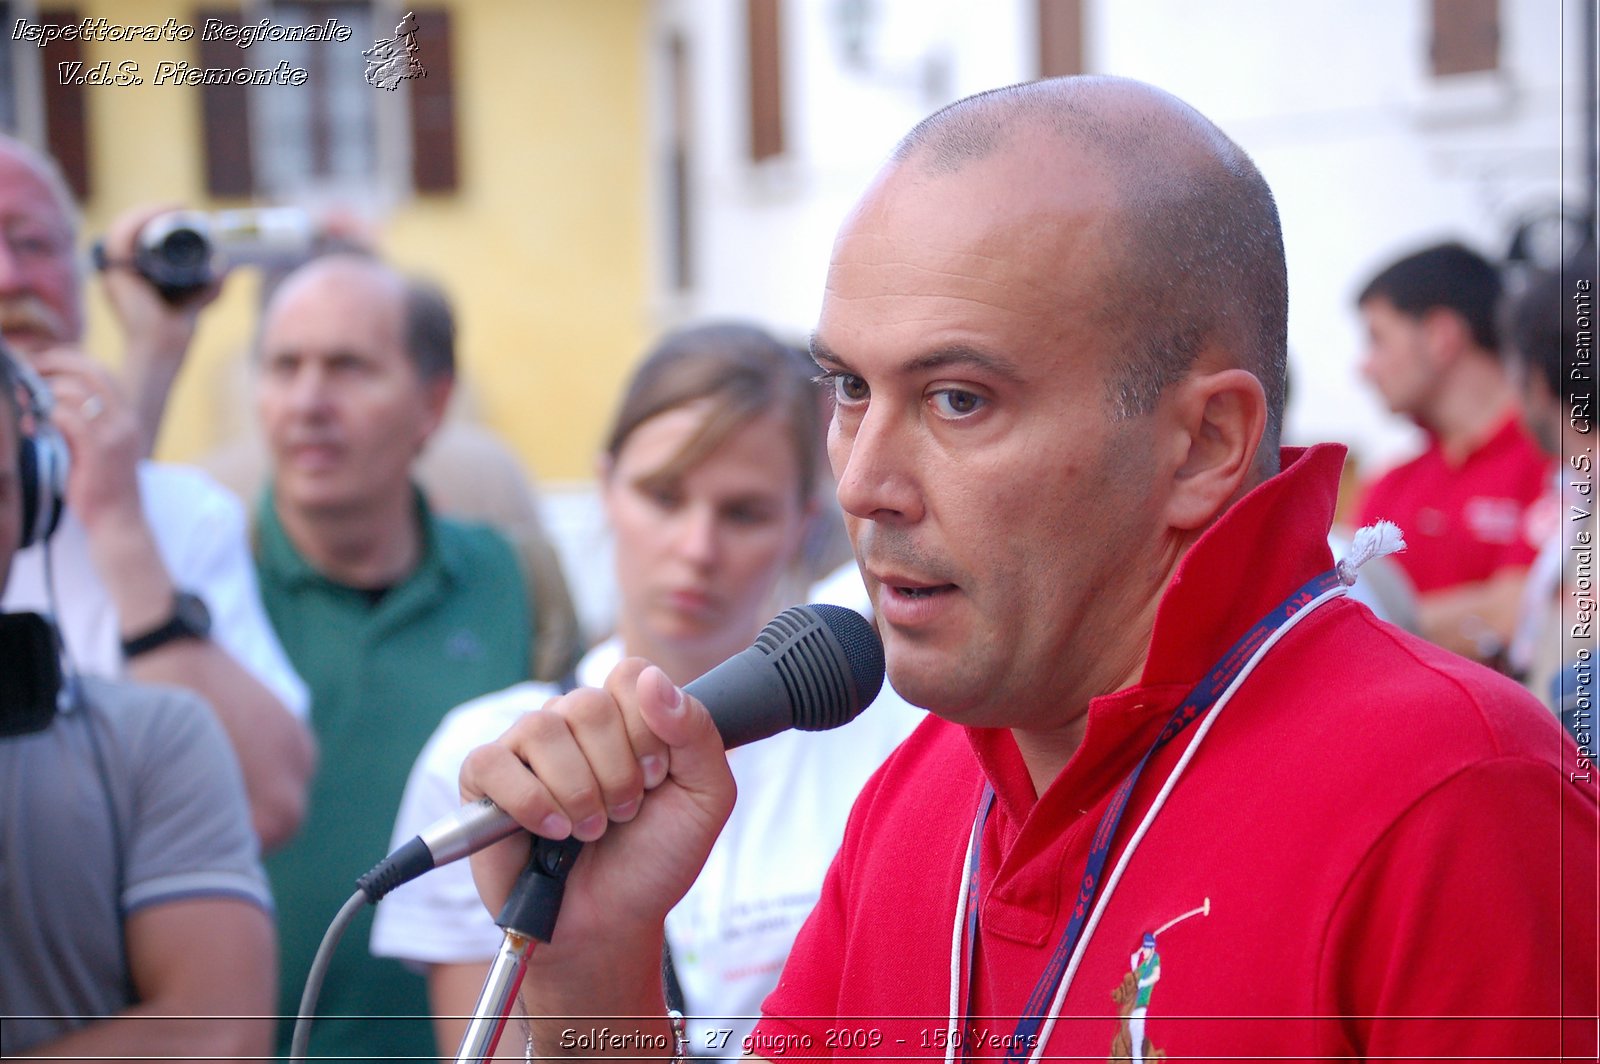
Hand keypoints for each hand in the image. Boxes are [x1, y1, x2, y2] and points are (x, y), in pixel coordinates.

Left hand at [31, 347, 142, 531]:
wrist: (119, 523)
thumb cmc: (102, 489)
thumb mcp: (100, 449)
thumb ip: (85, 424)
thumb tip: (49, 400)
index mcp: (128, 418)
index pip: (102, 372)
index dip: (70, 360)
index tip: (43, 363)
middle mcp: (126, 421)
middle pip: (92, 371)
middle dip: (56, 363)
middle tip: (28, 368)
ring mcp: (115, 434)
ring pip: (76, 391)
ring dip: (44, 391)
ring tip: (24, 402)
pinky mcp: (99, 450)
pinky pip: (67, 417)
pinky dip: (46, 414)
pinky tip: (32, 425)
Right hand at [95, 203, 226, 454]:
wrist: (166, 347)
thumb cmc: (176, 332)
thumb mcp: (195, 300)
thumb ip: (207, 287)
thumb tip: (225, 269)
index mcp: (133, 274)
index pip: (137, 236)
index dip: (156, 219)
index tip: (184, 212)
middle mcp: (120, 270)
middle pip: (130, 228)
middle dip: (155, 212)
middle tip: (183, 207)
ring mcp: (115, 271)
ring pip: (124, 227)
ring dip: (149, 211)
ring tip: (176, 208)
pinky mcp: (117, 272)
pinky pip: (121, 236)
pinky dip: (140, 220)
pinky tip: (163, 213)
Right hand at [462, 658, 734, 956]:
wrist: (612, 922)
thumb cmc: (655, 858)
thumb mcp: (706, 798)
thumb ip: (697, 732)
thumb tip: (653, 679)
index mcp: (625, 714)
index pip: (629, 676)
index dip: (647, 730)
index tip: (655, 779)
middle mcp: (573, 721)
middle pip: (588, 704)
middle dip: (616, 773)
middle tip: (623, 813)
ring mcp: (526, 747)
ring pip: (542, 728)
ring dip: (577, 792)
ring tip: (589, 829)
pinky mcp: (484, 781)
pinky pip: (492, 762)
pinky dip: (528, 801)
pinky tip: (551, 830)